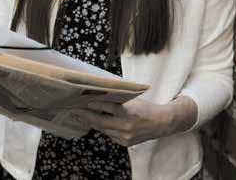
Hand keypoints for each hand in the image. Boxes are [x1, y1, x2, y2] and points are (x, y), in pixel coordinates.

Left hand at [71, 96, 196, 146]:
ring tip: (80, 115)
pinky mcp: (125, 143)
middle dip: (85, 115)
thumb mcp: (132, 99)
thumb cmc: (145, 107)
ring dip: (91, 122)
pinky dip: (103, 128)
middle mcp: (125, 126)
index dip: (93, 104)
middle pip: (100, 121)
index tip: (81, 101)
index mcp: (127, 111)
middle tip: (73, 110)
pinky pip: (109, 135)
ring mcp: (124, 136)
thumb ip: (117, 98)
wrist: (161, 123)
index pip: (106, 107)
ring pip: (103, 129)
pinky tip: (94, 122)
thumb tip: (99, 91)